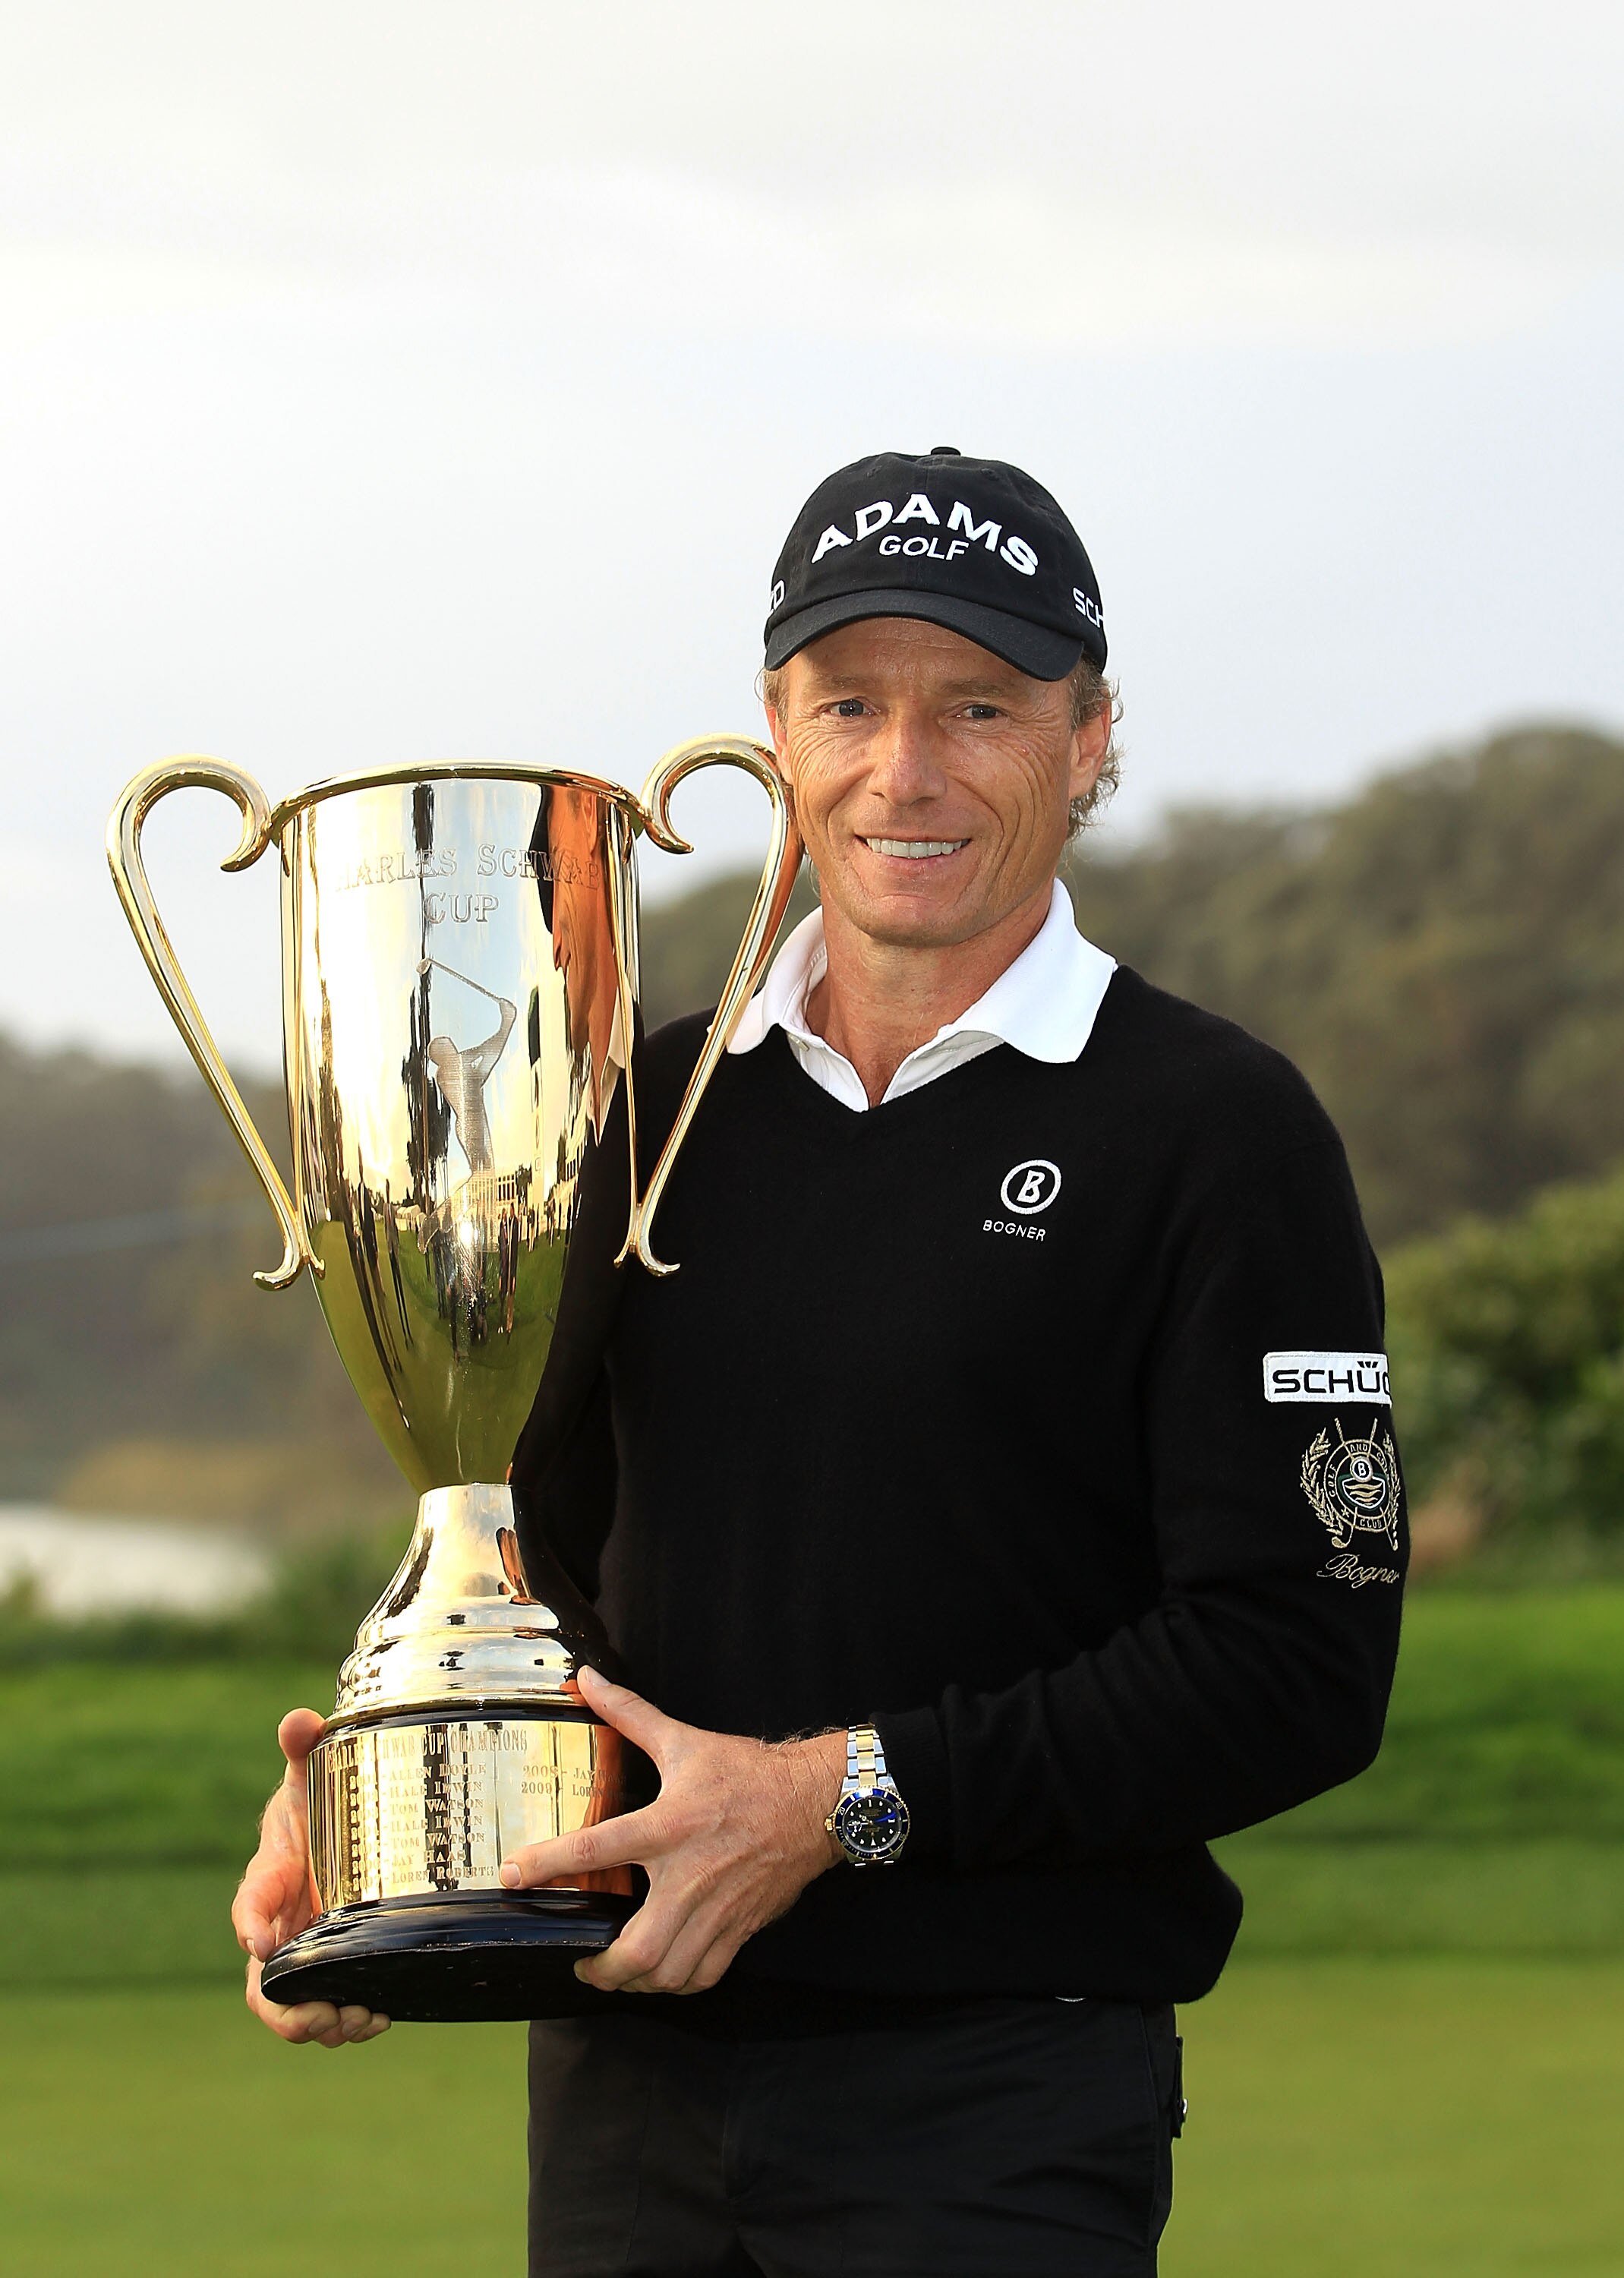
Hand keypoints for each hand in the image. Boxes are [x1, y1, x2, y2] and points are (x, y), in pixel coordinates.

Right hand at [230, 1708, 390, 2048]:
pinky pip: (331, 2003)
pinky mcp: (336, 1962)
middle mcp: (279, 1925)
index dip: (249, 1925)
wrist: (340, 1822)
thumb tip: (299, 1719)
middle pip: (264, 1985)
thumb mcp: (311, 1772)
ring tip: (364, 2020)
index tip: (261, 1942)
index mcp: (269, 1877)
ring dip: (326, 2024)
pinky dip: (352, 2019)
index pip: (249, 1904)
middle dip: (290, 2010)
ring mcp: (307, 1950)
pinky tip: (385, 2014)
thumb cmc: (317, 1797)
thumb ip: (303, 1747)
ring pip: (297, 2007)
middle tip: (328, 2014)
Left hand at [499, 1667, 845, 1996]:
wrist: (813, 1801)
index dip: (548, 1865)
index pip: (596, 1848)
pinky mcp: (740, 1927)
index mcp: (669, 1826)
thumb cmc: (747, 1773)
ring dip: (635, 1983)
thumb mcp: (684, 1741)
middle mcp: (689, 1876)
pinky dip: (677, 1983)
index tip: (513, 1875)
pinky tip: (661, 1973)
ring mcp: (717, 1909)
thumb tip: (587, 1679)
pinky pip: (704, 1975)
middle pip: (637, 1948)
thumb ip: (630, 1715)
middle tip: (579, 1961)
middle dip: (601, 1968)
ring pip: (669, 1972)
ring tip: (615, 1973)